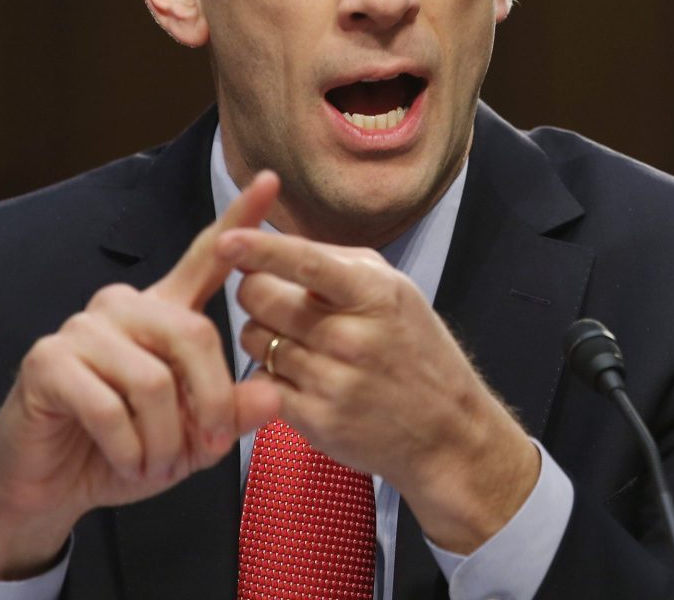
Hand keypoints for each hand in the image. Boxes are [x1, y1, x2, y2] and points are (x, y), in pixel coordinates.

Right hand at [0, 173, 286, 579]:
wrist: (49, 490)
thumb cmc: (126, 454)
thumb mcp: (194, 440)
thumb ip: (232, 413)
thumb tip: (272, 393)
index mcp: (163, 313)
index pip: (206, 258)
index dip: (239, 220)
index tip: (271, 179)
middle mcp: (124, 306)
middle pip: (194, 334)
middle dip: (211, 404)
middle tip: (206, 450)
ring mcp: (82, 328)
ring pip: (153, 381)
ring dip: (164, 440)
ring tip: (156, 467)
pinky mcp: (47, 360)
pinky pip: (110, 408)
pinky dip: (128, 449)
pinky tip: (125, 464)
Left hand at [220, 224, 539, 553]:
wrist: (448, 432)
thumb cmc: (418, 352)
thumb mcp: (397, 292)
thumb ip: (340, 264)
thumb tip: (277, 242)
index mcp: (375, 295)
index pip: (305, 263)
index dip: (260, 249)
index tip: (226, 240)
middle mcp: (352, 337)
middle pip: (262, 299)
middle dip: (256, 293)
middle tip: (274, 300)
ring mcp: (332, 382)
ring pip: (254, 340)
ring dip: (263, 336)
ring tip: (299, 343)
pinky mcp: (316, 420)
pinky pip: (262, 381)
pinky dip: (271, 374)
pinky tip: (300, 375)